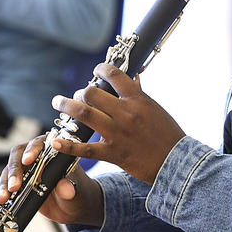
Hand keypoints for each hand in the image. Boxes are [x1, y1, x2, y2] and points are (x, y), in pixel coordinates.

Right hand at [0, 135, 103, 226]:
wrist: (74, 206)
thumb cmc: (78, 190)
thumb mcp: (76, 189)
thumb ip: (69, 187)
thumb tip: (66, 189)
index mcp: (53, 149)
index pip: (41, 144)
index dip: (33, 150)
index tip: (28, 161)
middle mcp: (37, 155)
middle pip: (20, 154)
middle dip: (15, 170)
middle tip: (15, 185)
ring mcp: (27, 169)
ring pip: (10, 169)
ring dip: (5, 182)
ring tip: (4, 197)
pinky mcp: (20, 182)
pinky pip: (8, 183)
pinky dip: (3, 191)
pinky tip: (1, 199)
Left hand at [50, 63, 185, 184]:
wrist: (175, 162)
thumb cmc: (167, 133)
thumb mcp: (154, 108)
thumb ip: (139, 94)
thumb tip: (132, 78)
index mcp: (137, 99)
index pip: (114, 75)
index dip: (101, 69)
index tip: (96, 70)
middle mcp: (125, 113)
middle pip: (93, 93)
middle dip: (80, 91)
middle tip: (77, 94)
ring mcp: (117, 133)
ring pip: (84, 114)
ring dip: (67, 106)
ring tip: (58, 102)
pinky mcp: (112, 153)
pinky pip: (85, 149)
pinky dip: (68, 145)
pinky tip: (56, 141)